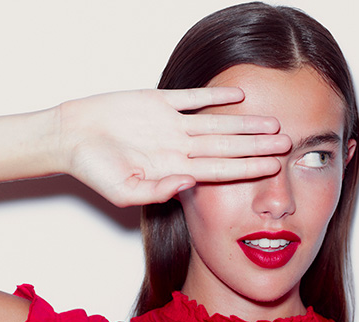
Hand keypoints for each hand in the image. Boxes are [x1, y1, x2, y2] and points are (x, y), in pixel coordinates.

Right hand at [58, 88, 289, 206]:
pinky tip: (238, 94)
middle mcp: (179, 146)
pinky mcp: (158, 101)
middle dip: (257, 146)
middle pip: (227, 146)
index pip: (220, 170)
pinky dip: (213, 96)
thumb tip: (188, 184)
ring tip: (272, 122)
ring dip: (244, 122)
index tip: (274, 167)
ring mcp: (171, 124)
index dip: (248, 168)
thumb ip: (156, 191)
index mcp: (174, 169)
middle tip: (288, 143)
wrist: (71, 136)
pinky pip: (191, 98)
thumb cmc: (93, 168)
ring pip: (216, 122)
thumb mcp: (122, 190)